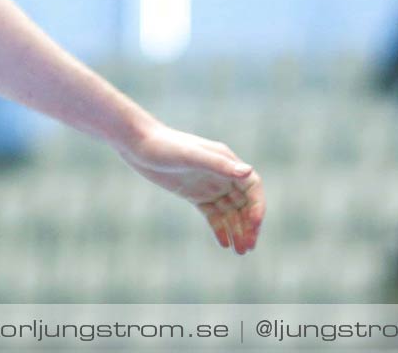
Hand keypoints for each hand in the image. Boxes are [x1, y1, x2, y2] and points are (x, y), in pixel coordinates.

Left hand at [116, 123, 264, 254]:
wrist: (140, 146)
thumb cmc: (166, 146)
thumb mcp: (192, 156)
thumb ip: (219, 165)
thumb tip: (247, 172)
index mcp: (226, 161)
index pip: (252, 187)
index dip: (257, 207)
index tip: (255, 227)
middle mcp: (221, 174)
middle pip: (244, 203)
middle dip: (249, 225)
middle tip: (248, 247)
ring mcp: (208, 185)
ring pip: (229, 212)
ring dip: (237, 230)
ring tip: (240, 252)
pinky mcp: (195, 194)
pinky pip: (213, 215)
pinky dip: (220, 229)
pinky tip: (224, 244)